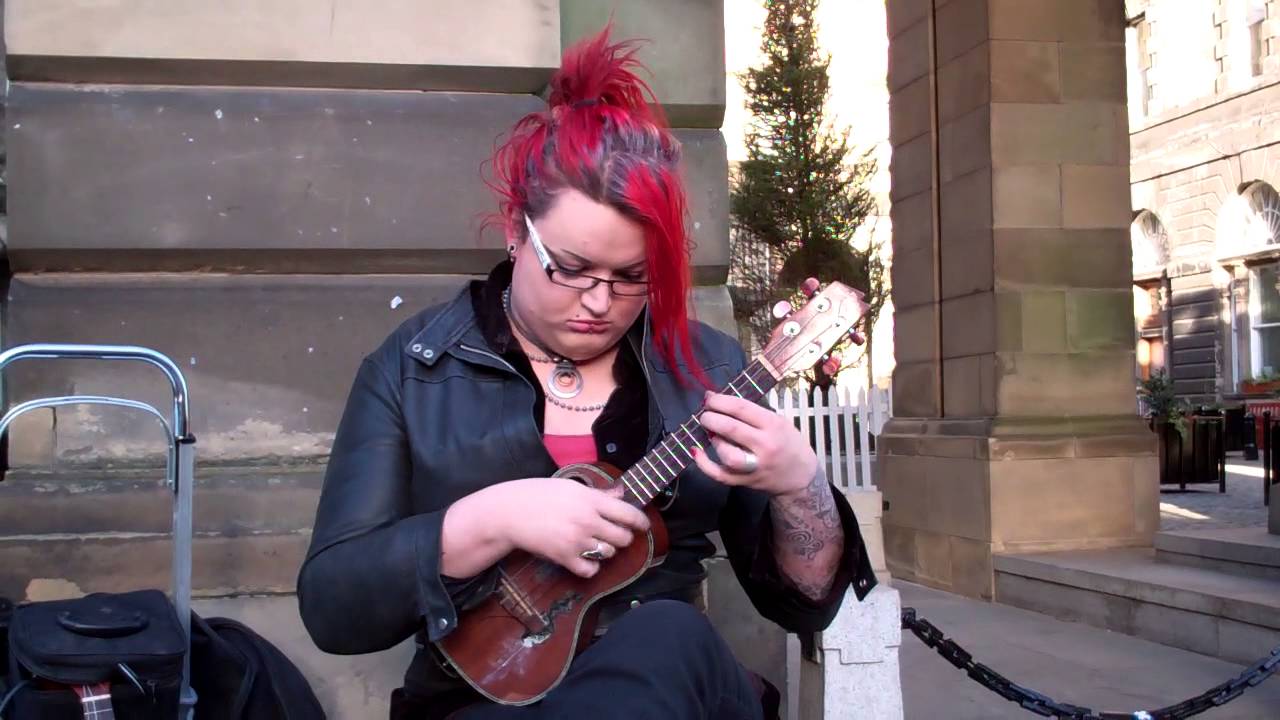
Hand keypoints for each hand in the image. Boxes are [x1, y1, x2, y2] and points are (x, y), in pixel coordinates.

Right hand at [490, 477, 649, 577]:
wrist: (509, 512)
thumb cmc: (538, 494)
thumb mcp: (570, 487)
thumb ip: (598, 494)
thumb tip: (621, 495)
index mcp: (590, 500)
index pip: (628, 513)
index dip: (640, 521)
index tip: (643, 524)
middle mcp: (587, 521)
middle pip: (623, 537)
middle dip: (622, 536)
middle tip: (613, 533)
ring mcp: (577, 541)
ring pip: (609, 553)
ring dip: (606, 550)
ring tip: (595, 543)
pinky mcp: (565, 558)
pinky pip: (590, 570)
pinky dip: (591, 566)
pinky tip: (585, 557)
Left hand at [692, 391, 817, 497]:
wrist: (801, 476)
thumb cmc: (788, 443)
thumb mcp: (778, 421)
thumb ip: (750, 412)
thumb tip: (715, 399)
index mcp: (773, 425)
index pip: (741, 408)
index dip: (720, 401)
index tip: (709, 398)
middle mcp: (764, 446)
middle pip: (731, 429)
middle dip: (711, 418)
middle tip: (705, 415)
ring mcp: (754, 466)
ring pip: (726, 453)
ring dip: (713, 439)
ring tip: (712, 433)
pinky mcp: (745, 482)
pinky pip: (719, 475)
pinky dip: (704, 464)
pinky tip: (696, 451)